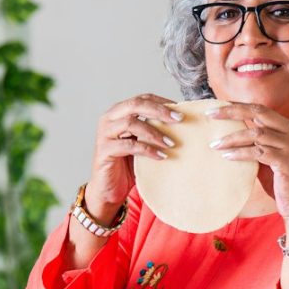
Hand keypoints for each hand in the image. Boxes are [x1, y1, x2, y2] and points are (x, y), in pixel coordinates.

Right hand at [84, 94, 182, 218]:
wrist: (110, 189)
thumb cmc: (128, 164)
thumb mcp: (144, 143)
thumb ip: (155, 130)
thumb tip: (183, 122)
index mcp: (119, 112)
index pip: (142, 98)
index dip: (162, 102)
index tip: (181, 109)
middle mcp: (109, 119)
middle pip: (135, 104)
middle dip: (159, 110)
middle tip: (179, 119)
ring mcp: (104, 133)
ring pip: (131, 123)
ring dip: (154, 132)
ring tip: (171, 143)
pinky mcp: (104, 150)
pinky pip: (128, 146)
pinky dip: (147, 150)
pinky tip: (161, 156)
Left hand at [207, 102, 288, 228]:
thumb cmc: (279, 179)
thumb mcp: (268, 154)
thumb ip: (256, 141)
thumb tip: (228, 130)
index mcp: (287, 127)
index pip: (260, 109)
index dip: (238, 106)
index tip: (216, 107)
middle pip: (258, 113)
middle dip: (232, 111)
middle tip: (210, 115)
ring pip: (255, 134)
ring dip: (231, 138)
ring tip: (214, 145)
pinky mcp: (285, 161)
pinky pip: (257, 152)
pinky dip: (240, 153)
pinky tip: (226, 156)